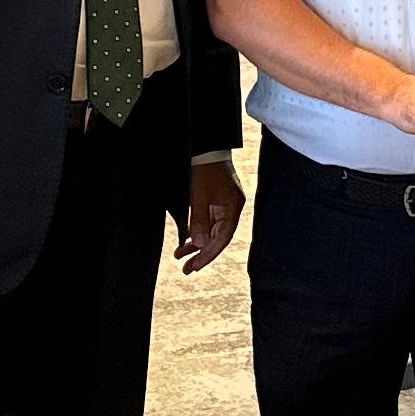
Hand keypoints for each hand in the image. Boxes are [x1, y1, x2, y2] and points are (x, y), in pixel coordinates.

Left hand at [176, 159, 244, 273]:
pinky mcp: (217, 199)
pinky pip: (209, 221)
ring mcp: (225, 203)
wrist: (205, 147)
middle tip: (187, 268)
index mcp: (232, 207)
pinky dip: (198, 231)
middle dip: (202, 253)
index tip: (194, 266)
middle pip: (218, 237)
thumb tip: (199, 245)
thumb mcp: (198, 196)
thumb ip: (199, 221)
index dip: (208, 254)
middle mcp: (231, 207)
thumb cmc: (204, 169)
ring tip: (182, 255)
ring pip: (213, 230)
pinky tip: (188, 239)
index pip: (222, 238)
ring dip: (198, 243)